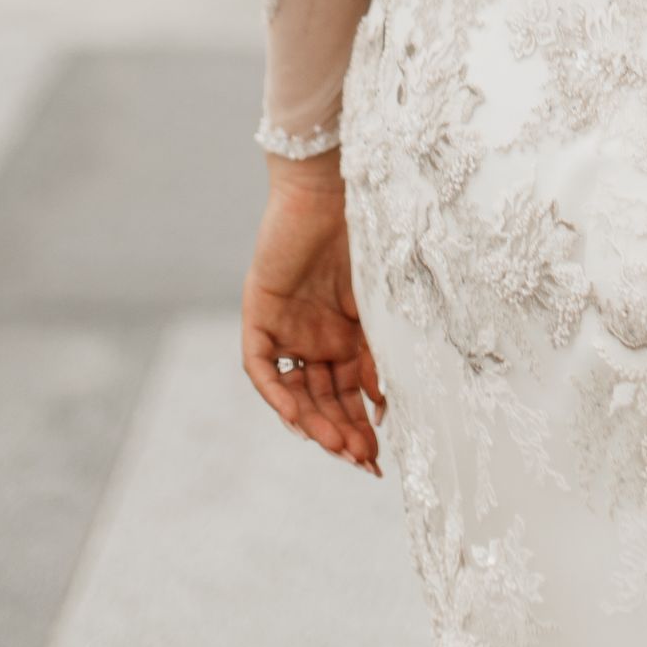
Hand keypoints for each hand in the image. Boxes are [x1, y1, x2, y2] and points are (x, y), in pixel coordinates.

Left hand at [241, 156, 386, 475]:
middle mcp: (314, 336)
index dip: (363, 424)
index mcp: (346, 332)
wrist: (329, 184)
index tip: (380, 457)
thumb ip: (379, 349)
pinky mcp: (260, 313)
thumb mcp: (378, 300)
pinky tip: (298, 419)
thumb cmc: (363, 229)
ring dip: (316, 421)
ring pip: (295, 391)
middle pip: (324, 398)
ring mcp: (286, 326)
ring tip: (341, 448)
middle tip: (365, 462)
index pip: (350, 392)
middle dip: (343, 432)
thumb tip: (385, 403)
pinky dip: (277, 394)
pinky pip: (263, 367)